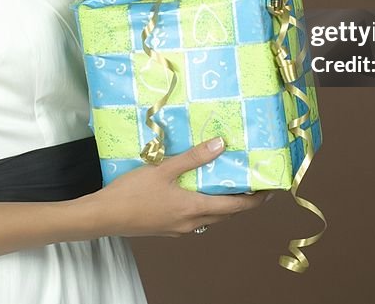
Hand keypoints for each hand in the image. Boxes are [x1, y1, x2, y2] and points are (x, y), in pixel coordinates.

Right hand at [93, 137, 273, 237]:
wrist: (103, 217)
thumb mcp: (163, 169)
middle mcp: (191, 223)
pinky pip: (194, 218)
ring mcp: (178, 229)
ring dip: (221, 204)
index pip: (235, 207)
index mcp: (194, 208)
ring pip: (209, 217)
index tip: (271, 190)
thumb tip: (221, 145)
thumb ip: (193, 158)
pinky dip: (203, 206)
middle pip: (225, 214)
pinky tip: (194, 191)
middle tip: (251, 182)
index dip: (255, 199)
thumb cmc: (132, 192)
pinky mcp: (167, 229)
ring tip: (225, 184)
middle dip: (241, 201)